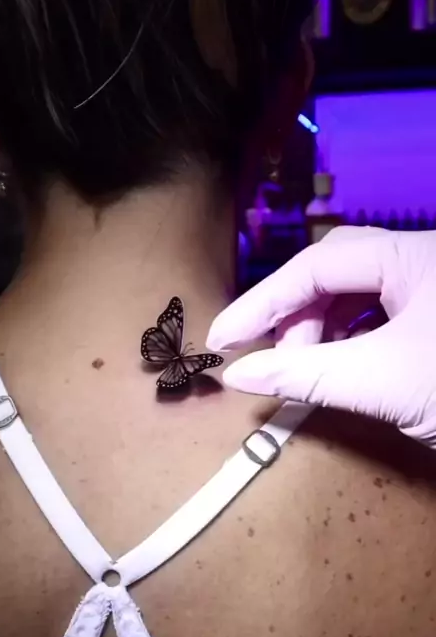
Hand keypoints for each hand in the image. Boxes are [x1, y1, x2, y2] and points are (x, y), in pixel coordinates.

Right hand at [207, 227, 435, 447]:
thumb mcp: (382, 381)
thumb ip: (307, 375)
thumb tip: (237, 375)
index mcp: (409, 254)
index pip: (315, 265)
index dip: (262, 303)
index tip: (222, 340)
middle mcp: (418, 259)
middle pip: (332, 273)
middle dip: (295, 315)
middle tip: (277, 361)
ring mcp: (429, 288)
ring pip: (354, 295)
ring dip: (320, 330)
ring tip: (307, 370)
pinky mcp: (433, 320)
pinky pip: (378, 316)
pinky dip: (349, 341)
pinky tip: (341, 369)